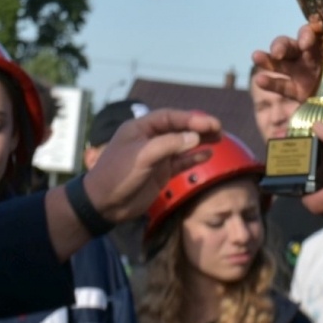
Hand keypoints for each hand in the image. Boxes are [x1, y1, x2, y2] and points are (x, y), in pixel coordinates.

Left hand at [84, 108, 221, 223]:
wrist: (103, 204)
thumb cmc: (117, 174)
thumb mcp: (142, 156)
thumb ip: (169, 145)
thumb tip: (195, 138)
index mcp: (140, 128)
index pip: (170, 117)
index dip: (190, 118)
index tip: (209, 123)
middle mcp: (150, 139)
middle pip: (178, 128)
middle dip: (198, 127)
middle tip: (218, 128)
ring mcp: (156, 156)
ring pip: (182, 144)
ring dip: (199, 141)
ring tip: (219, 138)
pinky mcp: (160, 172)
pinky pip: (181, 162)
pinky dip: (194, 158)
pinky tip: (207, 155)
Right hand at [252, 17, 322, 114]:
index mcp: (322, 41)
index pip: (312, 31)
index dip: (309, 31)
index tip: (311, 34)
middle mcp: (307, 54)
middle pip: (290, 45)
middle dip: (282, 45)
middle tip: (280, 51)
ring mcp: (300, 72)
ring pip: (280, 62)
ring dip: (267, 59)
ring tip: (256, 56)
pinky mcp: (297, 91)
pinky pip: (281, 85)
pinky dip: (270, 82)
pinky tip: (260, 80)